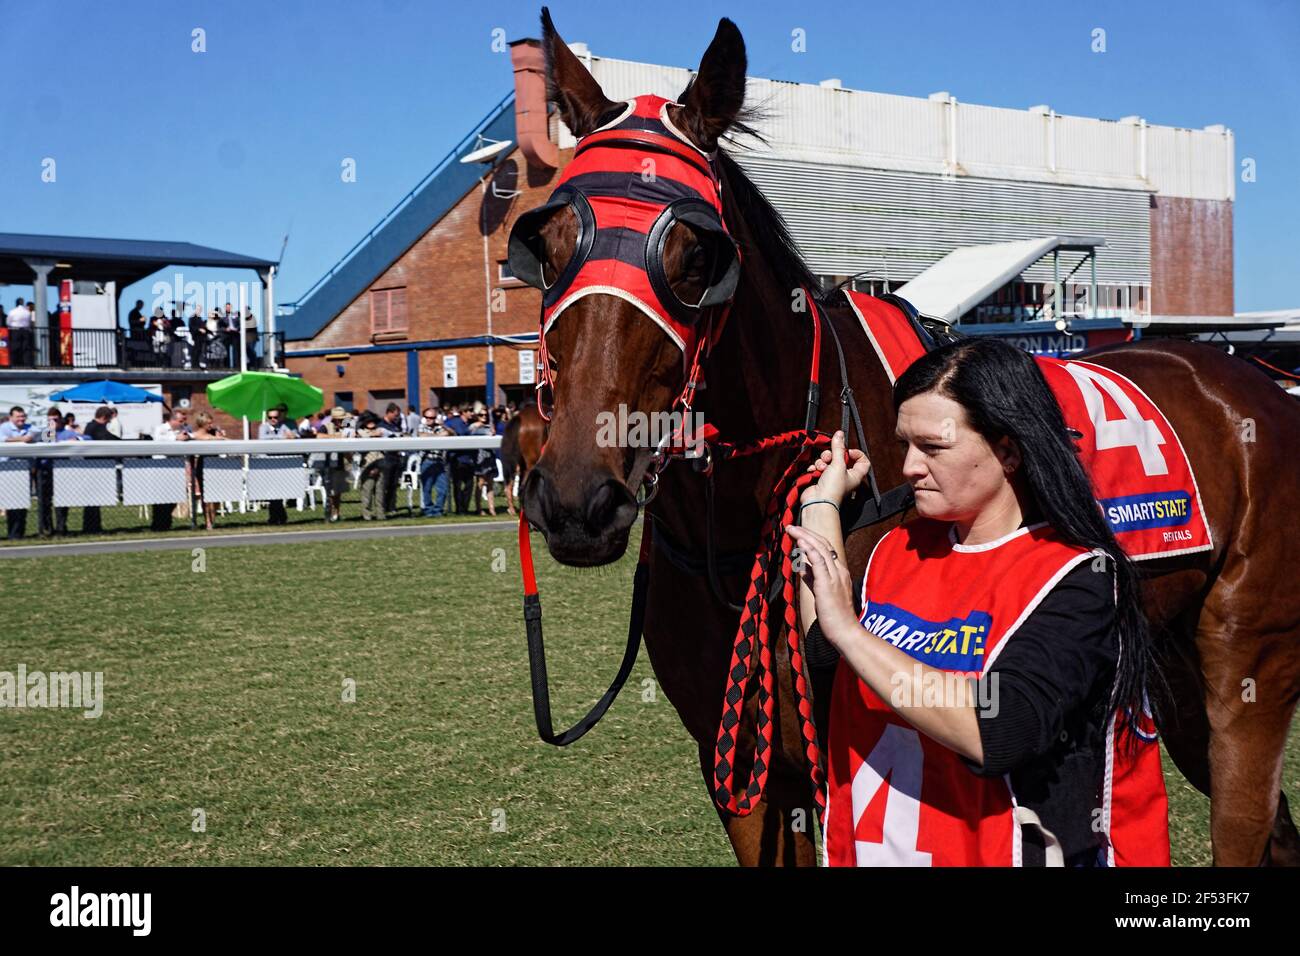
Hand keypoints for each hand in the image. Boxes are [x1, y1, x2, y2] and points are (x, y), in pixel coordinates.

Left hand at [787, 524, 857, 642]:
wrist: (845, 632)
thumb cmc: (834, 616)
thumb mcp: (821, 593)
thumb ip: (812, 578)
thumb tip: (801, 567)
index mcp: (839, 572)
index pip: (825, 549)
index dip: (811, 538)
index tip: (798, 533)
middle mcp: (839, 571)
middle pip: (823, 545)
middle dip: (806, 533)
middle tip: (791, 527)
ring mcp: (835, 577)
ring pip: (821, 549)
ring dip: (805, 537)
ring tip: (792, 529)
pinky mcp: (828, 584)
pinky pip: (820, 563)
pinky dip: (810, 551)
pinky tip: (801, 542)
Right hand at [800, 430, 870, 506]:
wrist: (817, 501)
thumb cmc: (833, 489)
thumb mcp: (838, 464)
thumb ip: (838, 447)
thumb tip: (840, 434)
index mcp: (855, 474)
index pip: (863, 461)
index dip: (856, 453)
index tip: (847, 450)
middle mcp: (845, 476)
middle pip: (840, 458)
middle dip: (832, 455)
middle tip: (829, 458)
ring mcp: (832, 477)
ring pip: (828, 461)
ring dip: (822, 461)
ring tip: (821, 468)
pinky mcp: (820, 479)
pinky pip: (818, 467)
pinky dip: (815, 467)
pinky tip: (814, 471)